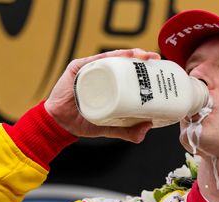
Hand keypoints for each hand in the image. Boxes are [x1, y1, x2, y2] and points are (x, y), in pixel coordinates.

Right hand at [44, 48, 160, 142]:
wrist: (60, 124)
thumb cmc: (83, 122)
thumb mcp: (110, 128)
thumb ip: (128, 131)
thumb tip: (147, 127)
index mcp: (109, 85)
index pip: (128, 72)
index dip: (143, 68)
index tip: (158, 67)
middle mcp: (101, 75)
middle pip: (123, 62)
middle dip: (141, 58)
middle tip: (155, 59)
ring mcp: (89, 70)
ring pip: (112, 58)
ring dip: (129, 54)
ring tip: (143, 55)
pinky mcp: (78, 68)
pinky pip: (96, 60)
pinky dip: (111, 56)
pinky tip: (124, 55)